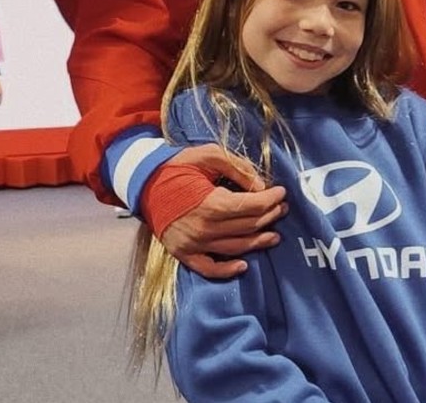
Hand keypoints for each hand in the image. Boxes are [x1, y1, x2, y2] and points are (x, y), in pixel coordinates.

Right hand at [148, 144, 288, 278]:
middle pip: (249, 226)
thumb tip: (261, 186)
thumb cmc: (178, 167)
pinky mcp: (184, 253)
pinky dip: (228, 270)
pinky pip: (209, 268)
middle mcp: (205, 228)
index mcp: (212, 203)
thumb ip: (238, 169)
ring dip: (259, 242)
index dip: (272, 200)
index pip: (254, 206)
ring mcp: (194, 244)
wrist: (143, 183)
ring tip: (274, 236)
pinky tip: (244, 265)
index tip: (282, 192)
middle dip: (270, 216)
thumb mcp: (209, 155)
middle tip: (282, 209)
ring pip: (237, 248)